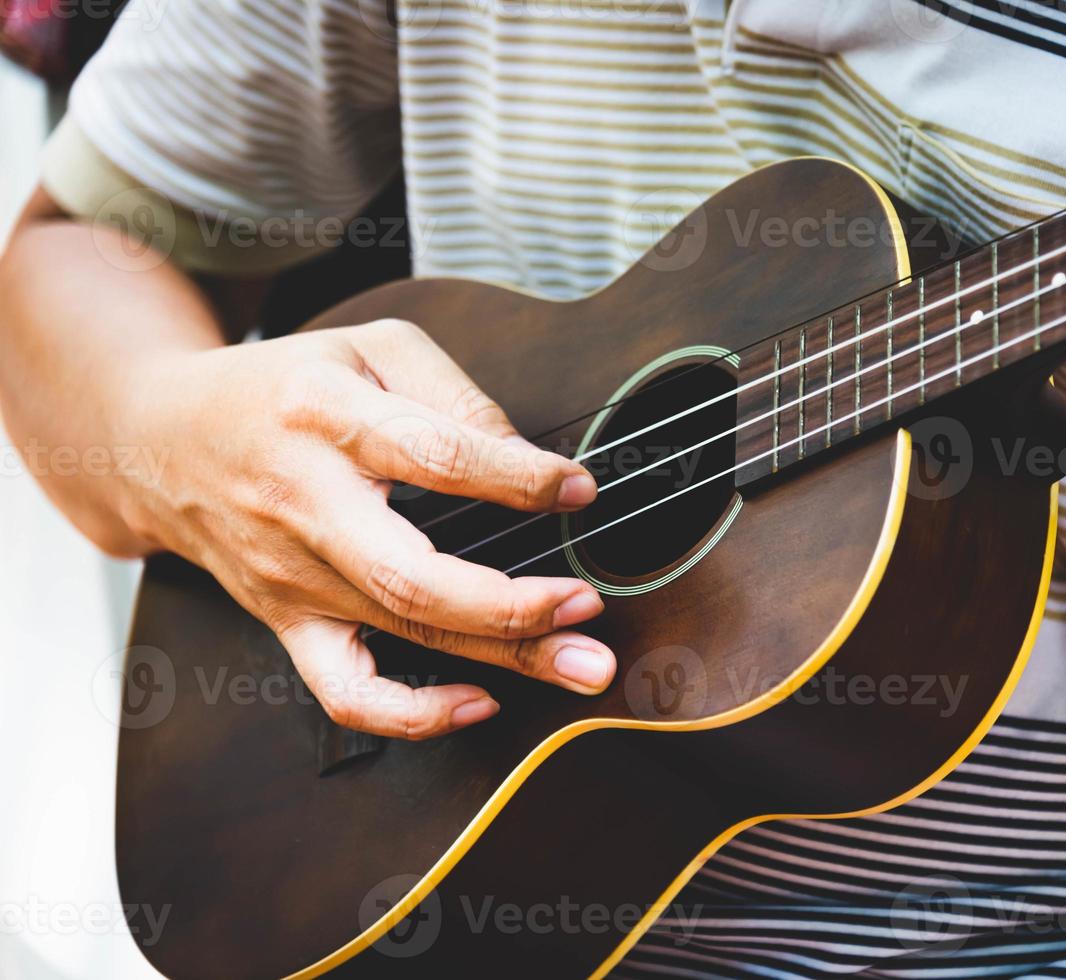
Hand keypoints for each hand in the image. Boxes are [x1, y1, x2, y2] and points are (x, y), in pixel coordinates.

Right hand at [118, 318, 614, 738]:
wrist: (160, 438)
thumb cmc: (284, 387)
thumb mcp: (372, 349)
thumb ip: (457, 396)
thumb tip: (531, 464)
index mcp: (327, 417)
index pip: (433, 455)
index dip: (517, 478)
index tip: (578, 490)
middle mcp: (304, 504)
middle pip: (411, 575)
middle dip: (511, 605)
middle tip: (587, 607)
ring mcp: (292, 573)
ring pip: (402, 633)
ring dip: (504, 657)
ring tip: (584, 667)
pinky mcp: (287, 620)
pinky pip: (346, 691)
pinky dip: (415, 713)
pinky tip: (480, 699)